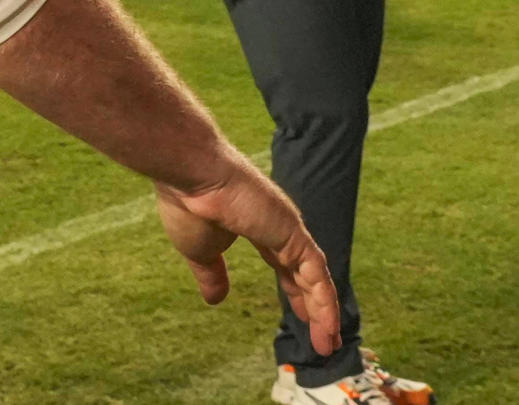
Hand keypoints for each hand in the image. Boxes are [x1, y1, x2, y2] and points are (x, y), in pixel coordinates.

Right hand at [153, 160, 342, 355]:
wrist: (191, 176)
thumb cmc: (188, 206)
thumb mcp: (200, 252)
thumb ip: (212, 274)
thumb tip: (215, 299)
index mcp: (256, 228)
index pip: (284, 265)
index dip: (295, 292)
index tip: (301, 316)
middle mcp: (278, 229)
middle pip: (305, 275)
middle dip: (314, 306)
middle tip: (324, 336)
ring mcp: (288, 230)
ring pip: (315, 278)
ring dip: (324, 311)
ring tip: (329, 343)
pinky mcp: (293, 233)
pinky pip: (316, 273)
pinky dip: (324, 300)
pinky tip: (327, 324)